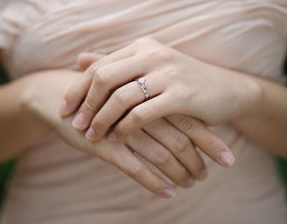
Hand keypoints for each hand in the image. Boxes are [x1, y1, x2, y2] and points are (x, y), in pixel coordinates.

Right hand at [22, 70, 206, 196]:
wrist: (59, 98)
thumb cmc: (99, 96)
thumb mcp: (128, 93)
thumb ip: (154, 102)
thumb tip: (186, 116)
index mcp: (151, 96)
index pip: (189, 120)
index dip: (210, 140)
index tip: (227, 158)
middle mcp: (142, 112)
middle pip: (181, 140)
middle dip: (199, 161)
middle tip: (208, 175)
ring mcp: (123, 129)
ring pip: (161, 156)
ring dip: (180, 173)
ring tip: (191, 184)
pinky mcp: (106, 145)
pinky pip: (136, 168)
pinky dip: (154, 183)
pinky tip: (168, 193)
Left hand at [62, 49, 237, 166]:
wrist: (227, 90)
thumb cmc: (183, 82)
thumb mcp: (150, 68)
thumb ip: (116, 64)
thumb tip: (80, 60)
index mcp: (142, 47)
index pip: (100, 66)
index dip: (77, 88)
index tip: (64, 107)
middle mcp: (153, 55)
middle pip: (104, 78)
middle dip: (85, 104)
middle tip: (75, 123)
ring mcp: (168, 74)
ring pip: (121, 97)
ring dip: (102, 119)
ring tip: (92, 136)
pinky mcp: (181, 95)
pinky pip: (142, 114)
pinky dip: (125, 128)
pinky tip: (117, 138)